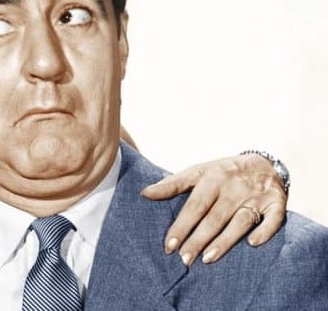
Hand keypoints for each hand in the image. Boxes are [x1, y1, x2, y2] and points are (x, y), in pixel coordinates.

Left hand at [140, 153, 286, 265]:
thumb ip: (172, 184)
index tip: (169, 245)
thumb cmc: (223, 172)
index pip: (194, 205)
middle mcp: (234, 187)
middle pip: (215, 217)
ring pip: (240, 221)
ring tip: (207, 259)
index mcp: (213, 178)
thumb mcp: (198, 171)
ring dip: (225, 241)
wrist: (263, 162)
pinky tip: (252, 244)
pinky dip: (265, 231)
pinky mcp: (277, 202)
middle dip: (198, 239)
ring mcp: (256, 195)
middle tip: (184, 259)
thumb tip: (144, 193)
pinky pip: (274, 219)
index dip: (181, 226)